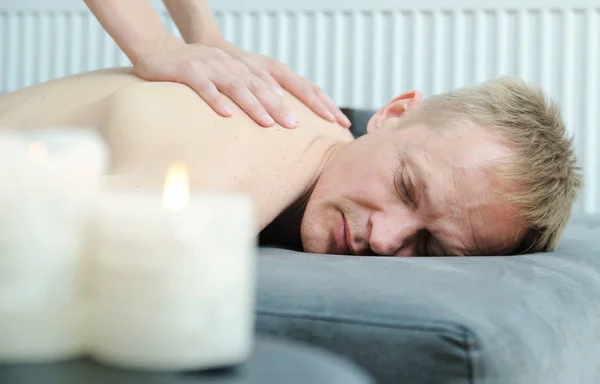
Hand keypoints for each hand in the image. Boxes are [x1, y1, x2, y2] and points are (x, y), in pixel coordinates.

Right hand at [134, 40, 350, 128]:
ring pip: (238, 85)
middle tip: (297, 127)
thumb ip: (260, 91)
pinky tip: (226, 115)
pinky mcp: (189, 70)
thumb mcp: (237, 77)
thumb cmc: (205, 70)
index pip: (292, 82)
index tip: (332, 118)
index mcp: (254, 67)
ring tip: (268, 123)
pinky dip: (216, 99)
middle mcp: (237, 64)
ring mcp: (214, 65)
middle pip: (265, 86)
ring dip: (254, 104)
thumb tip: (287, 114)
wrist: (162, 51)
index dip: (314, 98)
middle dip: (283, 106)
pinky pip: (205, 86)